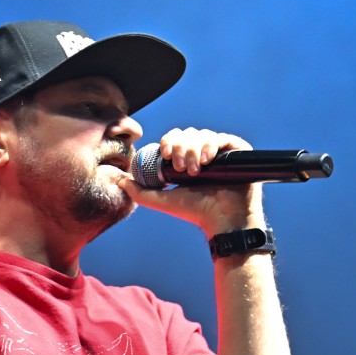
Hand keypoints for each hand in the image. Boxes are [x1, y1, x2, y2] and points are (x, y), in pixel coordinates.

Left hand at [115, 128, 266, 238]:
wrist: (222, 220)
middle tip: (180, 168)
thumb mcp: (161, 200)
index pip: (174, 139)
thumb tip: (118, 180)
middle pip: (186, 134)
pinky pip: (221, 137)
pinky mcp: (237, 152)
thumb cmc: (195, 212)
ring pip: (201, 134)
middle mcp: (203, 153)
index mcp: (186, 160)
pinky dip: (211, 145)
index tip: (165, 156)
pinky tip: (207, 160)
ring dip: (194, 150)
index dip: (168, 142)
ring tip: (195, 171)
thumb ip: (139, 192)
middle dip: (180, 147)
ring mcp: (220, 152)